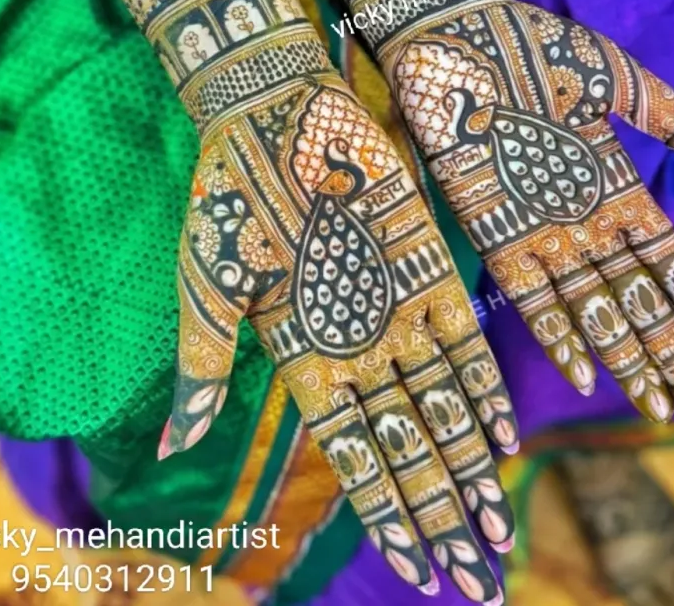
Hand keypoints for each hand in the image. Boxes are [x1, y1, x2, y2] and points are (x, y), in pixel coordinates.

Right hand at [160, 74, 516, 600]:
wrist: (276, 115)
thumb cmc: (231, 197)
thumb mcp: (208, 285)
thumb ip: (202, 366)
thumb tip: (170, 451)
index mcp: (305, 358)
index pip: (356, 456)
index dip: (389, 515)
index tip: (422, 572)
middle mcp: (358, 344)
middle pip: (408, 447)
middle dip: (441, 514)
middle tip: (479, 582)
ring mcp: (396, 308)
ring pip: (442, 406)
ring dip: (469, 468)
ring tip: (498, 530)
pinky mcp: (428, 266)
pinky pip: (464, 341)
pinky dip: (483, 389)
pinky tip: (503, 439)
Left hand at [383, 0, 673, 445]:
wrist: (454, 30)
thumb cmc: (530, 44)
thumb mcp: (610, 77)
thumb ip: (664, 113)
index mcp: (612, 184)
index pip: (667, 266)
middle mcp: (579, 218)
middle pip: (639, 303)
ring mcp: (539, 225)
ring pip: (594, 309)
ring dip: (628, 360)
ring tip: (663, 411)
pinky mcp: (493, 225)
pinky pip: (531, 292)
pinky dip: (560, 333)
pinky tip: (588, 375)